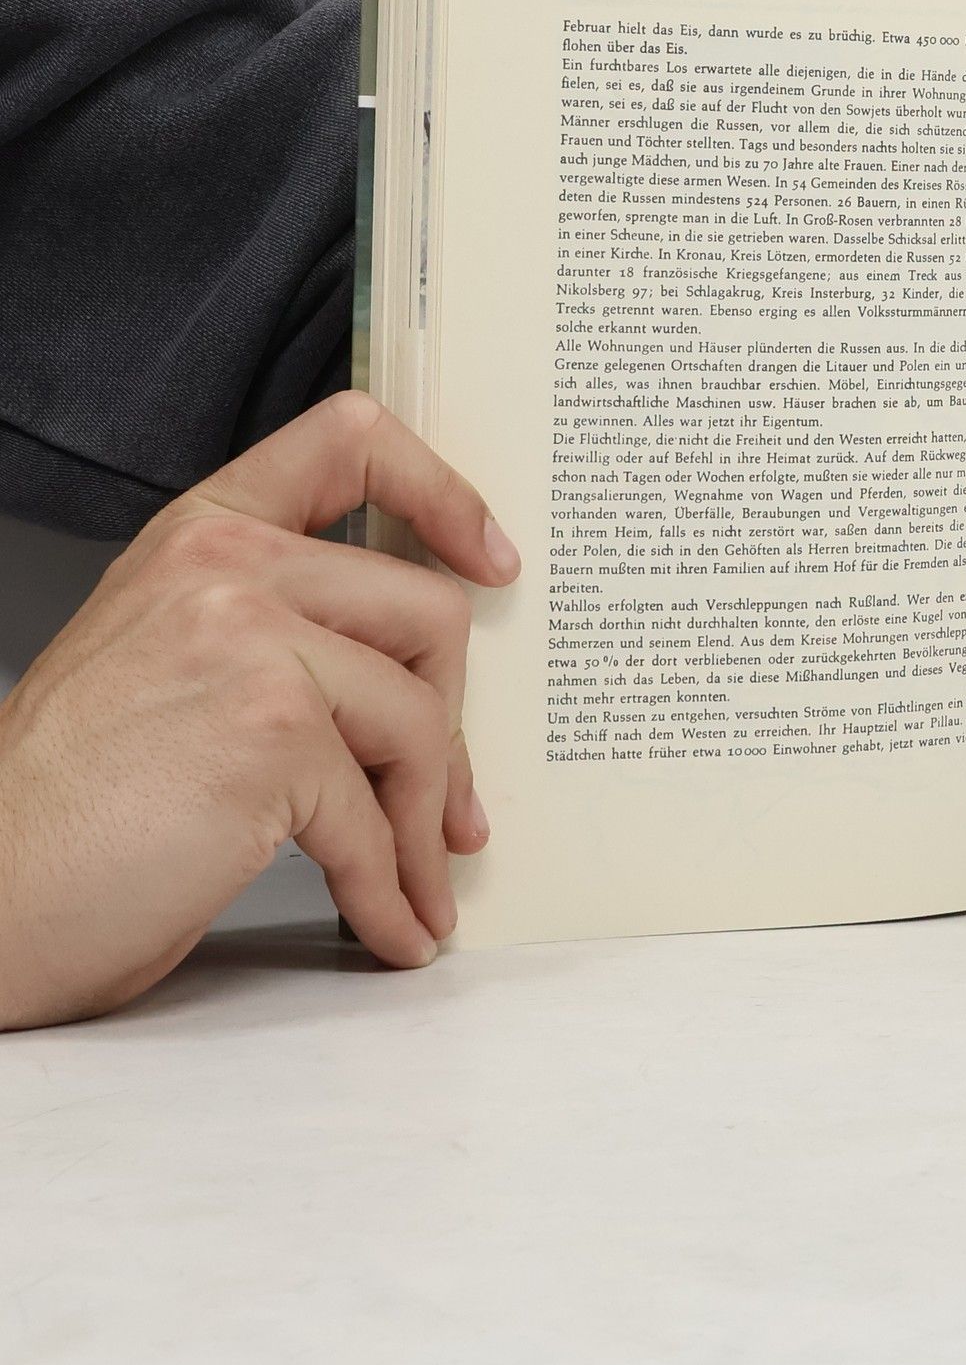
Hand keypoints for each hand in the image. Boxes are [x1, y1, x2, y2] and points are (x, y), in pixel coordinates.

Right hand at [0, 392, 519, 1030]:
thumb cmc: (71, 802)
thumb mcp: (170, 661)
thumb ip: (282, 627)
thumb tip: (422, 673)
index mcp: (204, 534)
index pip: (351, 440)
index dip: (444, 493)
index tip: (494, 564)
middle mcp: (225, 566)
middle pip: (428, 609)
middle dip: (451, 722)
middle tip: (446, 804)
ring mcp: (249, 640)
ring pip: (419, 715)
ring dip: (426, 820)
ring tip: (420, 881)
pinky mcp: (270, 731)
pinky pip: (376, 815)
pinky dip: (392, 886)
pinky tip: (393, 925)